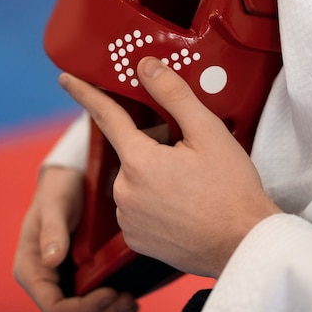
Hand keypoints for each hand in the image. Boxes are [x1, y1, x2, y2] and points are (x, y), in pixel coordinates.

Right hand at [13, 165, 136, 311]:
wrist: (71, 180)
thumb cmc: (59, 190)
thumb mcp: (55, 205)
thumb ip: (53, 231)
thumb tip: (52, 260)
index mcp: (32, 271)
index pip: (54, 309)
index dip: (83, 310)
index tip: (110, 293)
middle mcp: (46, 283)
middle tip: (127, 301)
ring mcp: (63, 284)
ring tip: (132, 304)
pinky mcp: (81, 281)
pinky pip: (95, 309)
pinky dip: (113, 311)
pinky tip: (131, 300)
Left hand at [59, 57, 279, 277]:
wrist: (244, 245)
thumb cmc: (231, 189)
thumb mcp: (209, 133)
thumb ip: (174, 95)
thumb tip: (145, 66)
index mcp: (140, 162)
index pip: (107, 116)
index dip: (86, 94)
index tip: (66, 79)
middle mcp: (125, 192)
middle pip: (131, 151)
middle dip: (153, 145)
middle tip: (191, 156)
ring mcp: (128, 219)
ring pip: (134, 180)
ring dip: (154, 175)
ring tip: (193, 186)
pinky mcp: (136, 240)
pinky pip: (136, 208)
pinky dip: (153, 200)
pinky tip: (183, 206)